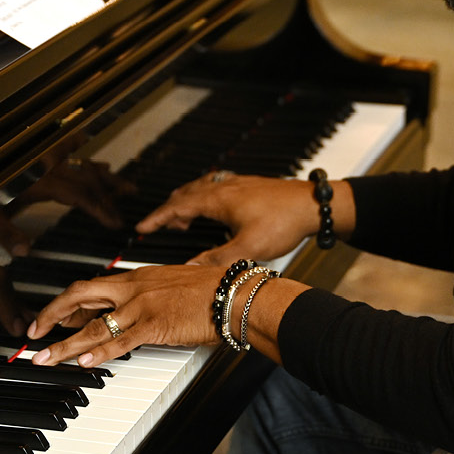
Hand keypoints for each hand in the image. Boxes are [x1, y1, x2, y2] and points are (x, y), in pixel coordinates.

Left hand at [0, 157, 137, 256]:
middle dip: (110, 188)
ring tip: (120, 180)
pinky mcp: (33, 156)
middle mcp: (43, 166)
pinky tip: (89, 155)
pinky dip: (81, 156)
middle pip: (86, 175)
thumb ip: (5, 233)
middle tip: (130, 196)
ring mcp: (40, 159)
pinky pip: (65, 151)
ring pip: (78, 162)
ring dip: (101, 172)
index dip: (100, 208)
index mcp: (38, 180)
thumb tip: (24, 250)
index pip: (80, 194)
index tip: (116, 221)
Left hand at [25, 264, 227, 366]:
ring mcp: (142, 307)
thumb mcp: (173, 284)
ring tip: (44, 358)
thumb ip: (151, 294)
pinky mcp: (155, 326)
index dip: (66, 303)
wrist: (234, 293)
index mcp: (137, 277)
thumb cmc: (212, 290)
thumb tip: (138, 308)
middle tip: (33, 334)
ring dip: (64, 344)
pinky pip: (120, 341)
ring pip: (93, 325)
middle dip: (51, 316)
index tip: (51, 317)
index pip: (91, 287)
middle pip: (79, 296)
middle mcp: (133, 288)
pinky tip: (82, 361)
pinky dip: (99, 352)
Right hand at [136, 172, 329, 265]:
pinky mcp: (248, 185)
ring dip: (187, 202)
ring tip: (182, 218)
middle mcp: (223, 187)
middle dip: (169, 210)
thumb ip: (215, 260)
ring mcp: (236, 183)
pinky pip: (216, 187)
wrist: (312, 204)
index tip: (141, 226)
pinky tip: (215, 208)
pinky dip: (205, 197)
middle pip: (185, 195)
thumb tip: (189, 269)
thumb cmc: (284, 221)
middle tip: (160, 225)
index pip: (176, 206)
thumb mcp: (247, 247)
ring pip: (201, 189)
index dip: (156, 218)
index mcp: (217, 199)